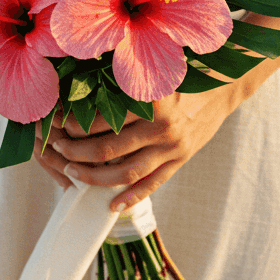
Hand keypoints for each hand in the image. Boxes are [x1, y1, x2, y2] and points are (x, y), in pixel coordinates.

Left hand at [34, 83, 241, 211]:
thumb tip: (78, 87)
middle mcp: (160, 127)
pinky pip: (151, 185)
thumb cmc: (180, 75)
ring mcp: (171, 149)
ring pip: (125, 174)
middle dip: (75, 152)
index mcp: (149, 101)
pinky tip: (110, 205)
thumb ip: (122, 82)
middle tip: (58, 149)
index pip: (100, 119)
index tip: (55, 122)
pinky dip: (129, 198)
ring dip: (94, 177)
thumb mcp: (151, 74)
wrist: (224, 87)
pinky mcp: (180, 162)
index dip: (73, 123)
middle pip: (107, 150)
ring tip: (73, 172)